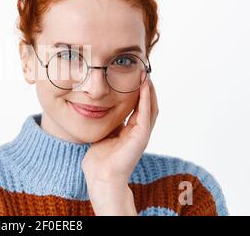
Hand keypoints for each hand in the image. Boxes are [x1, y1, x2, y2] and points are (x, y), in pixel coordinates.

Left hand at [81, 73, 158, 214]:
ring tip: (146, 75)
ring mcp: (141, 134)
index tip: (134, 77)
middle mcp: (138, 131)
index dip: (138, 93)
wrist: (101, 177)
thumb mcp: (103, 134)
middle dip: (146, 88)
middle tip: (143, 71)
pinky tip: (144, 86)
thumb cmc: (99, 159)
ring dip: (149, 91)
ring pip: (150, 107)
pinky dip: (146, 99)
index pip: (138, 107)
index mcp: (130, 131)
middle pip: (147, 105)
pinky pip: (146, 114)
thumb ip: (107, 123)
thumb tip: (99, 110)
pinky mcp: (141, 137)